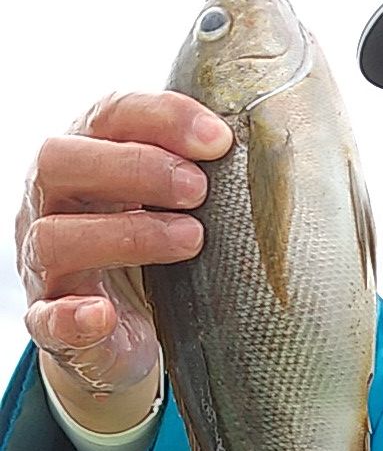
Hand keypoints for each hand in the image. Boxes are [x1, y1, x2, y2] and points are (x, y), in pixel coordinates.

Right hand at [16, 93, 231, 396]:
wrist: (118, 333)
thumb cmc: (151, 251)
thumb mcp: (170, 204)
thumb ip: (198, 172)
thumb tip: (271, 150)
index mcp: (85, 157)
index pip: (108, 116)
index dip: (161, 118)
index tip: (219, 139)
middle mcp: (52, 203)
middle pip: (60, 162)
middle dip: (135, 168)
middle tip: (199, 189)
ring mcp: (44, 265)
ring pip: (54, 238)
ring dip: (126, 234)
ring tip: (192, 239)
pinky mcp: (51, 323)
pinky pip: (48, 319)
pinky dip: (72, 317)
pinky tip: (102, 314)